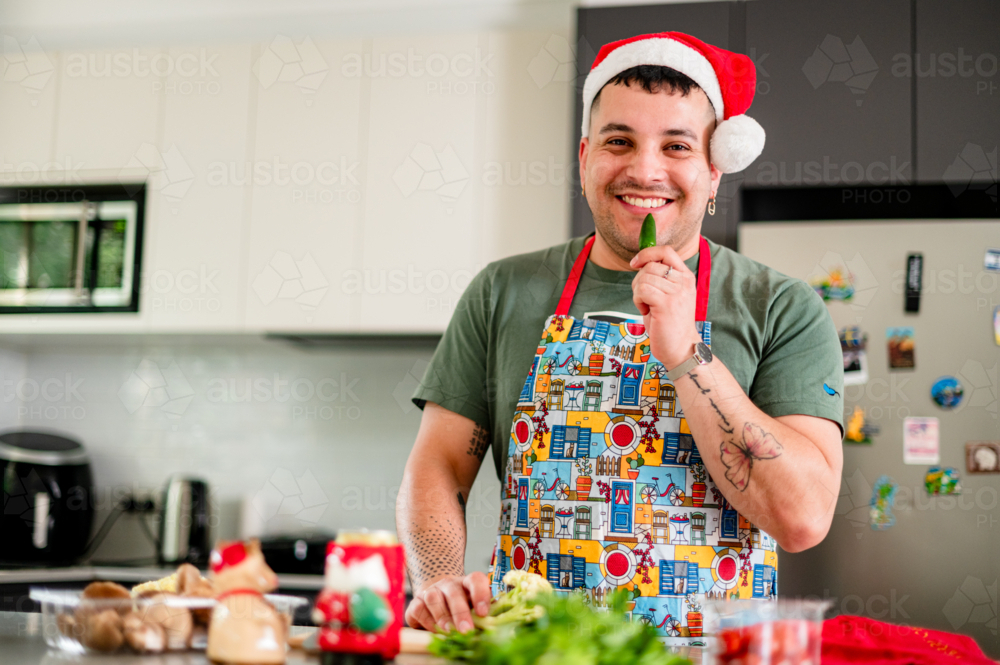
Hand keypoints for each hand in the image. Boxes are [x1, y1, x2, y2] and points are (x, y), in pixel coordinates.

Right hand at [405, 572, 490, 632]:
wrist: (434, 604)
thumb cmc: (459, 610)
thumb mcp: (472, 611)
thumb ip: (482, 616)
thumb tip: (494, 625)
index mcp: (467, 584)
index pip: (475, 580)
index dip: (480, 594)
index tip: (483, 613)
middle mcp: (448, 584)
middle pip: (454, 592)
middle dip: (460, 612)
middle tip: (466, 630)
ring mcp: (431, 591)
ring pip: (434, 598)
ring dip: (442, 617)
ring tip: (449, 632)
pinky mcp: (415, 602)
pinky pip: (419, 609)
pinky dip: (427, 622)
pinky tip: (434, 630)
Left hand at [630, 245, 702, 368]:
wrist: (680, 348)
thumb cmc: (670, 323)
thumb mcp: (668, 294)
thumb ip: (659, 278)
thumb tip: (639, 262)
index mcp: (686, 277)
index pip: (666, 251)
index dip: (647, 253)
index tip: (635, 263)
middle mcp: (684, 282)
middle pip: (650, 265)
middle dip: (639, 280)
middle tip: (645, 298)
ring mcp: (677, 292)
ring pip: (643, 278)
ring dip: (638, 293)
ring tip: (648, 307)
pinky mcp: (666, 303)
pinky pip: (642, 290)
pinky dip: (638, 300)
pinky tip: (647, 311)